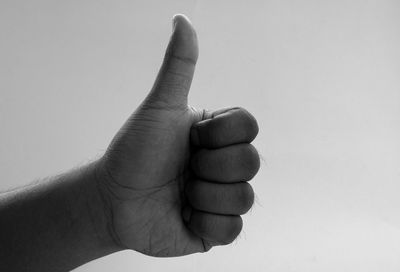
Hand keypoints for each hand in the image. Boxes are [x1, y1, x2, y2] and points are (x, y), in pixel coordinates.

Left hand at [95, 14, 259, 256]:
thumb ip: (178, 67)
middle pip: (250, 163)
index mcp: (218, 136)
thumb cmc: (135, 151)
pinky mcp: (216, 229)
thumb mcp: (159, 107)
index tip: (189, 139)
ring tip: (180, 194)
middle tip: (182, 168)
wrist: (114, 199)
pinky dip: (205, 223)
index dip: (217, 136)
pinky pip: (232, 229)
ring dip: (202, 196)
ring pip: (244, 198)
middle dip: (207, 166)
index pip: (248, 128)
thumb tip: (183, 19)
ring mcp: (223, 197)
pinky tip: (185, 216)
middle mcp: (225, 164)